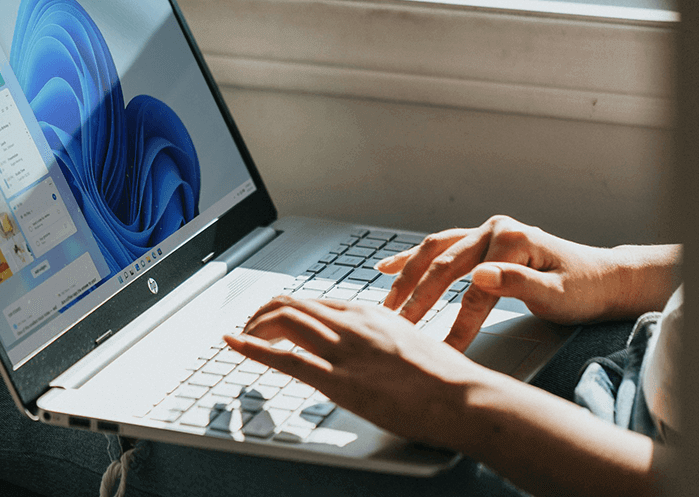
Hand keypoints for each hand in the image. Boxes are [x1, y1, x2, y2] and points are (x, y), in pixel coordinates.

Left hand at [223, 295, 490, 445]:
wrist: (463, 396)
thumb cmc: (446, 378)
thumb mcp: (412, 344)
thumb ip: (385, 341)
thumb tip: (376, 352)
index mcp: (371, 313)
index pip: (316, 302)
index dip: (288, 310)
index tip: (274, 320)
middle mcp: (353, 324)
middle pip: (293, 304)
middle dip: (263, 314)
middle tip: (249, 328)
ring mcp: (344, 350)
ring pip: (284, 321)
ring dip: (254, 327)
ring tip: (241, 337)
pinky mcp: (339, 380)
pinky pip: (285, 358)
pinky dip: (252, 348)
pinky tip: (236, 344)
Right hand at [376, 215, 673, 350]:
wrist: (604, 278)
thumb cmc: (584, 289)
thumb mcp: (558, 293)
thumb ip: (518, 283)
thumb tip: (479, 276)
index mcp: (513, 239)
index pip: (474, 288)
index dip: (456, 322)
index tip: (441, 350)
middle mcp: (495, 229)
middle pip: (445, 265)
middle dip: (418, 299)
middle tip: (398, 328)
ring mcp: (486, 232)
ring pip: (435, 252)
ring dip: (407, 277)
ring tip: (387, 304)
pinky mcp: (482, 241)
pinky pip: (440, 247)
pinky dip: (413, 258)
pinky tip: (387, 267)